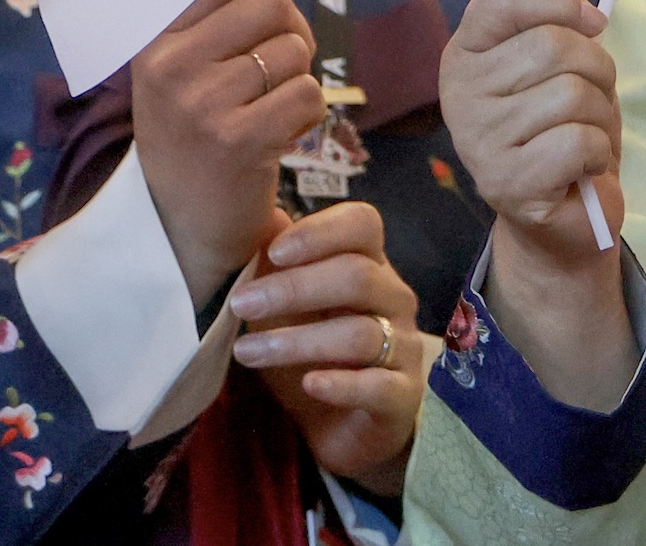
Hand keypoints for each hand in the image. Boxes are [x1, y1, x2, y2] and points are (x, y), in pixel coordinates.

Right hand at [135, 0, 336, 304]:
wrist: (181, 226)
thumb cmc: (197, 134)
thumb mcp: (188, 71)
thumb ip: (222, 16)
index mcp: (155, 39)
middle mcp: (168, 65)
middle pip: (273, 6)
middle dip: (292, 32)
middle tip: (275, 72)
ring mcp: (200, 103)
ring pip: (295, 51)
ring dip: (299, 79)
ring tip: (265, 111)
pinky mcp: (236, 140)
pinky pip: (307, 94)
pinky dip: (307, 115)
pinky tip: (278, 138)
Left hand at [231, 202, 426, 496]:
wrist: (343, 427)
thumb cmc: (313, 355)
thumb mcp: (287, 310)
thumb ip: (274, 267)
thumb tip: (252, 218)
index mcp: (368, 265)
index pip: (363, 225)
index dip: (321, 232)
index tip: (274, 252)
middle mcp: (393, 299)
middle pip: (358, 275)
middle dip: (295, 288)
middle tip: (241, 305)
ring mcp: (403, 347)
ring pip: (361, 333)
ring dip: (299, 341)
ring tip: (247, 352)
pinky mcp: (403, 396)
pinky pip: (379, 386)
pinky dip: (342, 384)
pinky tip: (309, 385)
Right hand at [440, 0, 637, 409]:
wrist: (565, 213)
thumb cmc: (561, 125)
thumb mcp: (561, 53)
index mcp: (465, 52)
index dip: (560, 1)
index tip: (591, 22)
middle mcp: (459, 94)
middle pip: (554, 46)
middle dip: (596, 71)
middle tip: (587, 103)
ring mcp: (478, 140)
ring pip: (573, 93)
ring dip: (602, 116)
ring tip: (583, 137)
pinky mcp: (506, 184)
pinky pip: (579, 139)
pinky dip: (599, 153)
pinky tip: (581, 169)